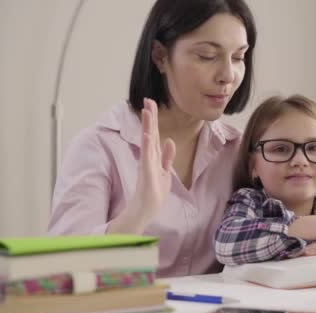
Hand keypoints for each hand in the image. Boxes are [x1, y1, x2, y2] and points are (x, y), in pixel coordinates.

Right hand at [127, 98, 175, 222]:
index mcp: (154, 156)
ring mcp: (147, 164)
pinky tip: (148, 135)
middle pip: (150, 132)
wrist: (146, 209)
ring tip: (147, 111)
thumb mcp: (165, 172)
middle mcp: (149, 157)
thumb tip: (170, 141)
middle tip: (147, 99)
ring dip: (148, 126)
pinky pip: (147, 157)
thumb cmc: (154, 192)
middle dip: (150, 116)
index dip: (153, 118)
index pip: (155, 133)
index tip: (151, 103)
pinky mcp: (147, 173)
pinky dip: (148, 145)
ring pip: (148, 141)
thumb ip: (167, 157)